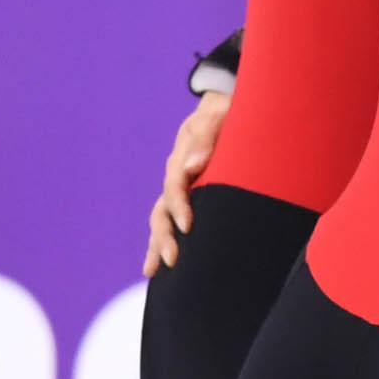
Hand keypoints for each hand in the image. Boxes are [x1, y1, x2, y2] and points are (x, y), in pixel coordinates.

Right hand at [144, 84, 231, 274]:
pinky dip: (164, 242)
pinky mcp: (188, 196)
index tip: (188, 227)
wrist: (225, 107)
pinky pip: (173, 221)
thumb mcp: (218, 114)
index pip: (175, 186)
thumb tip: (193, 166)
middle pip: (162, 210)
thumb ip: (207, 135)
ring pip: (162, 220)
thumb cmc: (225, 111)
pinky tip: (163, 267)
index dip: (180, 206)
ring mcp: (180, 188)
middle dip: (164, 236)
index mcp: (182, 157)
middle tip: (171, 260)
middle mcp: (176, 176)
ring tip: (152, 271)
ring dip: (157, 244)